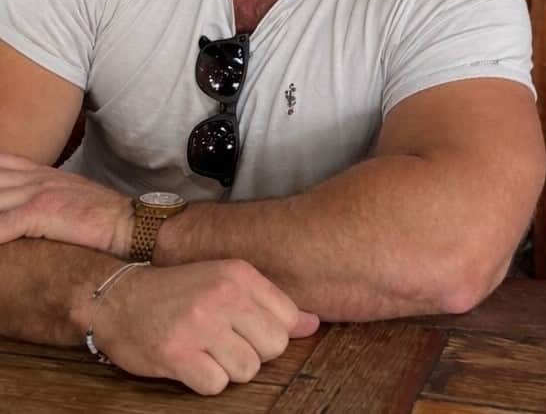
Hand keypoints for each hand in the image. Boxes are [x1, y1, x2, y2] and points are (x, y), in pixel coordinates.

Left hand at [0, 152, 132, 254]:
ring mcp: (38, 193)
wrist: (131, 223)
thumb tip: (31, 215)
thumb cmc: (105, 220)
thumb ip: (48, 199)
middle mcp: (37, 179)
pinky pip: (4, 223)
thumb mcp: (72, 199)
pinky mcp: (42, 212)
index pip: (3, 163)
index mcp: (44, 175)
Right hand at [89, 259, 319, 394]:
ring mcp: (200, 324)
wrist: (119, 297)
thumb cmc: (178, 291)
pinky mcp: (177, 353)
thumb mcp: (225, 282)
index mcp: (239, 274)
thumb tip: (312, 324)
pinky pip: (216, 385)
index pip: (288, 318)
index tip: (246, 329)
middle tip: (225, 342)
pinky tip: (189, 361)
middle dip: (253, 352)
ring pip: (247, 370)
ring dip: (227, 368)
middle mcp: (223, 295)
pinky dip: (204, 380)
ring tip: (205, 350)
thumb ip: (269, 303)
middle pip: (273, 347)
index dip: (270, 332)